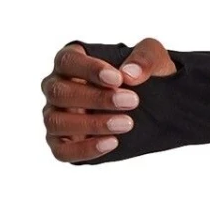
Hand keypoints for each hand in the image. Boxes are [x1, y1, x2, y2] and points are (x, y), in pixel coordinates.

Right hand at [41, 39, 176, 161]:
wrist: (154, 103)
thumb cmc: (143, 74)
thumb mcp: (154, 58)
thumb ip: (145, 58)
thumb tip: (130, 73)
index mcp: (71, 62)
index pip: (66, 61)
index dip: (89, 69)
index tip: (118, 79)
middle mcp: (56, 88)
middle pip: (59, 92)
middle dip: (96, 98)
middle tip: (131, 102)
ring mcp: (55, 116)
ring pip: (56, 122)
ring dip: (92, 124)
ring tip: (127, 123)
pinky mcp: (61, 142)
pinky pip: (61, 150)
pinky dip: (84, 149)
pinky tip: (112, 143)